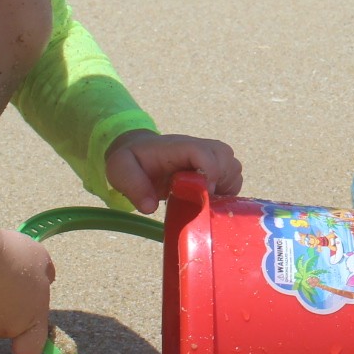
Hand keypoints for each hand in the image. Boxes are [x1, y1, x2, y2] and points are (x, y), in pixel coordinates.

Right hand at [0, 219, 54, 353]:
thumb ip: (44, 276)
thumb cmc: (13, 257)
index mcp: (31, 318)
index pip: (31, 349)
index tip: (28, 325)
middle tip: (7, 279)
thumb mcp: (41, 260)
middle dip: (9, 306)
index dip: (30, 340)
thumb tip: (45, 281)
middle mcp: (5, 328)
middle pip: (9, 324)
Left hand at [104, 130, 242, 214]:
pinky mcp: (214, 167)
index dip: (210, 173)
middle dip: (221, 181)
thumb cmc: (131, 161)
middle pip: (226, 158)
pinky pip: (233, 178)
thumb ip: (133, 187)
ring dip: (225, 187)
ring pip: (233, 168)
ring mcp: (209, 156)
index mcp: (178, 146)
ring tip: (204, 200)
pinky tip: (208, 199)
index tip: (204, 195)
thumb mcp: (120, 171)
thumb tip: (150, 207)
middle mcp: (199, 147)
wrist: (140, 153)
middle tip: (203, 199)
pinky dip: (227, 191)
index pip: (204, 153)